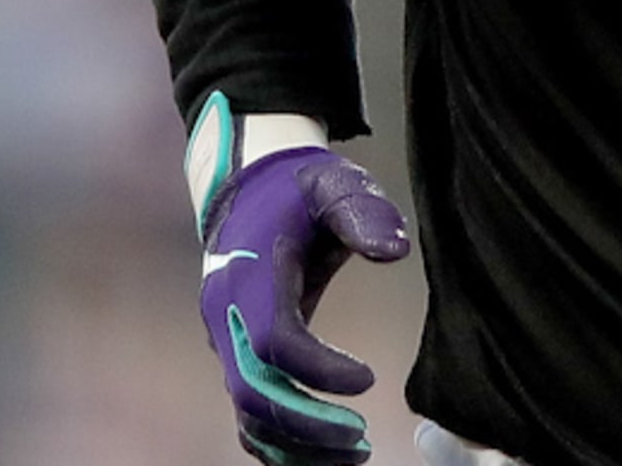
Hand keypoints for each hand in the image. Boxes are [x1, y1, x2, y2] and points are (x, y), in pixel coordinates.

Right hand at [198, 144, 411, 464]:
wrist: (247, 187)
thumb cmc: (298, 188)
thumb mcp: (333, 183)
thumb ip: (362, 211)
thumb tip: (394, 252)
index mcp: (249, 278)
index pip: (275, 342)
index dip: (319, 370)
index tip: (369, 380)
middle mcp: (227, 316)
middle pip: (253, 391)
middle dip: (305, 424)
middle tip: (362, 441)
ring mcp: (227, 340)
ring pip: (247, 414)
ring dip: (295, 444)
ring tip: (356, 455)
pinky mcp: (238, 354)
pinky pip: (248, 413)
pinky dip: (280, 441)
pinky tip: (325, 454)